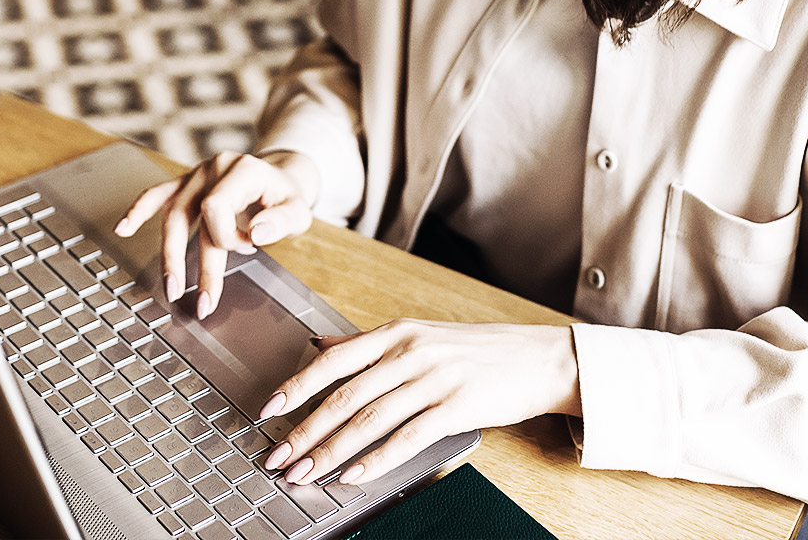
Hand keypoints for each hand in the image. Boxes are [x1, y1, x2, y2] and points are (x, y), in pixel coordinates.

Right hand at [115, 150, 318, 318]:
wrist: (279, 178)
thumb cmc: (286, 197)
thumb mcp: (298, 209)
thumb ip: (281, 221)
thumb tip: (258, 234)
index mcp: (241, 169)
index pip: (216, 208)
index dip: (229, 237)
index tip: (250, 248)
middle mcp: (214, 168)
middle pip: (191, 216)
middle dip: (195, 262)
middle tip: (201, 302)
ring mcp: (197, 174)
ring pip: (172, 213)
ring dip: (169, 253)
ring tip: (171, 287)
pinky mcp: (186, 184)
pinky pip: (158, 195)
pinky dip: (139, 211)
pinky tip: (124, 227)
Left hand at [257, 319, 580, 486]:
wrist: (539, 358)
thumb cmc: (479, 351)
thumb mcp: (420, 335)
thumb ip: (368, 343)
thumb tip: (319, 343)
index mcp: (396, 332)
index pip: (334, 360)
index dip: (297, 385)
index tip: (268, 409)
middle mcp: (411, 352)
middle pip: (345, 395)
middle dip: (305, 430)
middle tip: (278, 458)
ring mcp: (434, 379)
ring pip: (370, 419)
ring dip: (332, 450)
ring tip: (306, 473)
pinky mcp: (457, 406)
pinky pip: (407, 437)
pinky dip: (376, 459)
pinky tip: (354, 475)